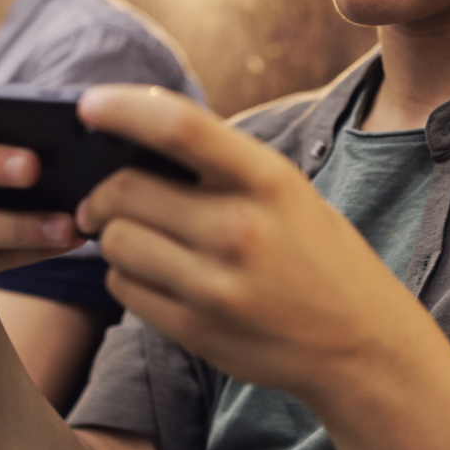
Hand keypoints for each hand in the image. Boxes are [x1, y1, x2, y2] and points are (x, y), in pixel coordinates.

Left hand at [74, 86, 441, 404]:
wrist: (361, 344)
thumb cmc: (317, 254)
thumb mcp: (287, 192)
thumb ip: (221, 164)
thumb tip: (133, 133)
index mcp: (268, 180)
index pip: (179, 127)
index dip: (123, 109)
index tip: (88, 105)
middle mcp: (240, 230)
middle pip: (125, 190)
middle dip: (100, 192)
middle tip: (99, 197)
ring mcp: (216, 285)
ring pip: (115, 242)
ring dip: (111, 236)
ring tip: (135, 238)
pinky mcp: (197, 330)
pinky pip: (124, 289)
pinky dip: (125, 276)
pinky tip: (153, 275)